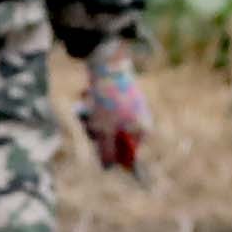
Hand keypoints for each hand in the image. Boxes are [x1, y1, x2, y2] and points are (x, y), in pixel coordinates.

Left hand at [75, 50, 152, 173]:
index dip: (110, 153)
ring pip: (104, 124)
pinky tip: (90, 94)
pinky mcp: (119, 96)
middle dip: (96, 132)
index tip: (98, 144)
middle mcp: (139, 120)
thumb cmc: (107, 100)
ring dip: (91, 118)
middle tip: (90, 120)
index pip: (128, 154)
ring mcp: (130, 107)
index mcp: (142, 130)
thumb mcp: (103, 131)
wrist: (107, 63)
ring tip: (88, 102)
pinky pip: (102, 110)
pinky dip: (93, 105)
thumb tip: (108, 168)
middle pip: (113, 139)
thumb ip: (106, 152)